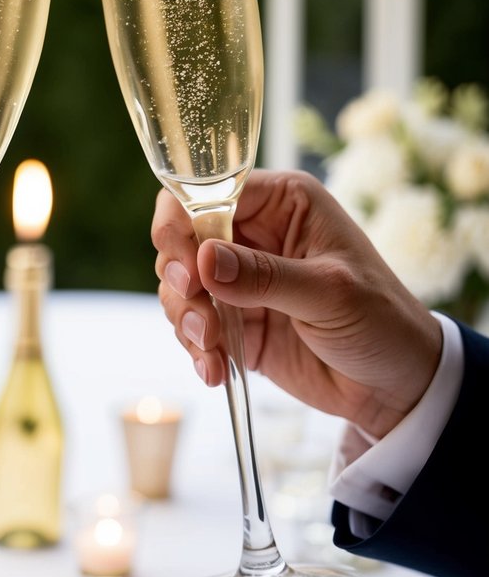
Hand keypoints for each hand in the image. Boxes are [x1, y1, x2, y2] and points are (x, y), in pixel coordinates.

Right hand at [152, 170, 441, 439]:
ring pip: (182, 284)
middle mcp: (256, 233)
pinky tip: (214, 371)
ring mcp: (241, 278)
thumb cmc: (381, 321)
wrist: (396, 385)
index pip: (209, 191)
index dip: (184, 224)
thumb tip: (203, 260)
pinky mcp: (236, 319)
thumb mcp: (330, 293)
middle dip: (179, 279)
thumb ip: (265, 276)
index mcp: (284, 203)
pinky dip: (195, 347)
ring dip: (186, 319)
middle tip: (196, 315)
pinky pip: (193, 323)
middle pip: (183, 238)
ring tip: (210, 350)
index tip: (184, 268)